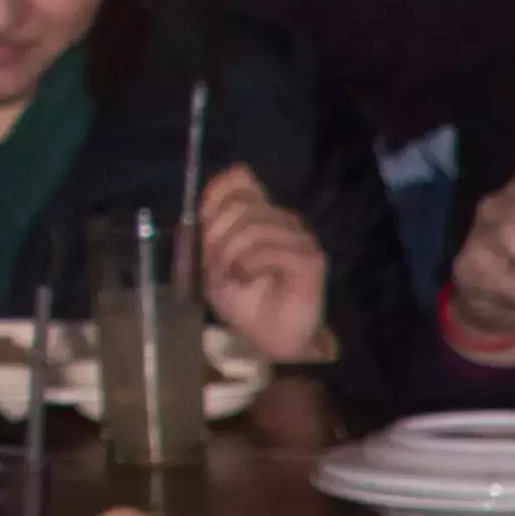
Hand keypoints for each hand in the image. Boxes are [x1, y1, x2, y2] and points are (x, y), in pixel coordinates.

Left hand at [191, 159, 335, 365]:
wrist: (271, 340)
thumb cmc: (244, 302)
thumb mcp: (214, 259)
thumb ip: (215, 221)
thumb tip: (231, 175)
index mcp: (262, 214)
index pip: (239, 180)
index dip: (215, 199)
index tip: (204, 230)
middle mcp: (284, 220)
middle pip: (239, 205)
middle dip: (216, 237)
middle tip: (215, 267)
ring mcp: (300, 238)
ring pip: (252, 228)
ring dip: (229, 256)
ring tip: (230, 278)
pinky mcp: (311, 260)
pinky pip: (268, 250)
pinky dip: (248, 266)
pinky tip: (246, 279)